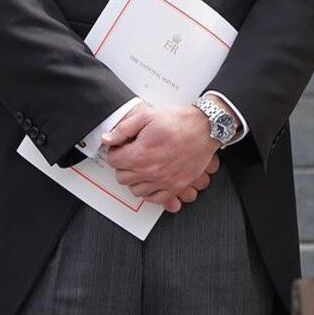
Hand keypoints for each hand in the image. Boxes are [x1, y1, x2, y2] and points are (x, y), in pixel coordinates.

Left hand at [103, 104, 218, 212]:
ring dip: (135, 178)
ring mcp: (163, 181)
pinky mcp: (175, 186)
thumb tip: (108, 139)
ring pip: (136, 190)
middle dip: (124, 164)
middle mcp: (151, 171)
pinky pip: (154, 198)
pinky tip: (152, 178)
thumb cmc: (180, 121)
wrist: (206, 128)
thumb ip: (124, 128)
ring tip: (143, 165)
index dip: (116, 150)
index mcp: (141, 153)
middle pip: (122, 177)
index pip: (113, 161)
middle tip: (132, 154)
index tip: (123, 146)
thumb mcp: (148, 116)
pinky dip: (150, 191)